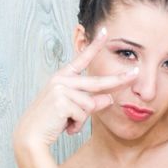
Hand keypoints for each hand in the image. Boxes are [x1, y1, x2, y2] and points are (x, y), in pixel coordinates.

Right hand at [11, 26, 137, 151]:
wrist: (30, 136)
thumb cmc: (49, 122)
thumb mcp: (72, 110)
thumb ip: (91, 102)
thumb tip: (109, 98)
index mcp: (63, 77)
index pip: (82, 59)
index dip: (95, 45)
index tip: (106, 31)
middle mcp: (61, 80)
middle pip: (97, 82)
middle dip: (118, 80)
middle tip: (136, 73)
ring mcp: (61, 89)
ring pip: (90, 105)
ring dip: (81, 119)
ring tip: (65, 123)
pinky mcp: (62, 101)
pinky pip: (83, 115)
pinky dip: (76, 125)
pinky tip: (63, 126)